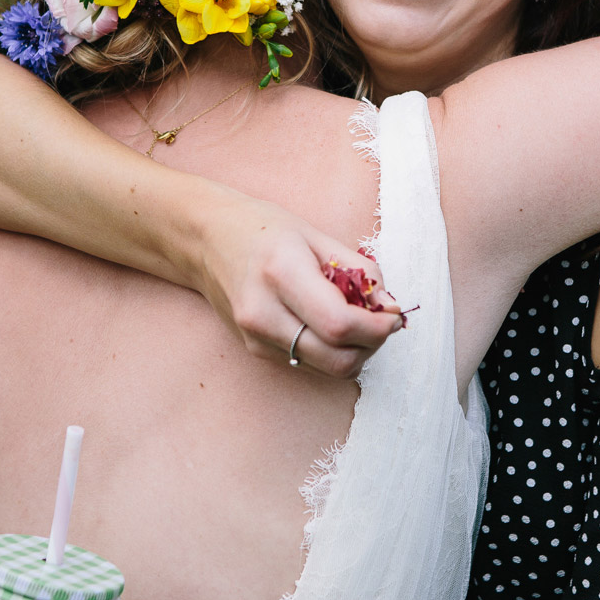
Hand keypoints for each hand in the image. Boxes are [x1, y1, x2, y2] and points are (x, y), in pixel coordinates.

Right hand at [193, 190, 403, 379]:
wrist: (205, 241)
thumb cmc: (262, 230)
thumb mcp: (316, 236)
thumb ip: (360, 271)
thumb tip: (390, 307)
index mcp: (281, 274)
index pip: (339, 324)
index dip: (377, 328)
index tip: (393, 316)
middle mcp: (263, 313)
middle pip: (336, 360)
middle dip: (371, 346)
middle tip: (381, 322)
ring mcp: (256, 338)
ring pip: (327, 369)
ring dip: (354, 351)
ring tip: (356, 320)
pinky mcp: (256, 351)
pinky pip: (309, 363)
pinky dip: (330, 350)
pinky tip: (329, 324)